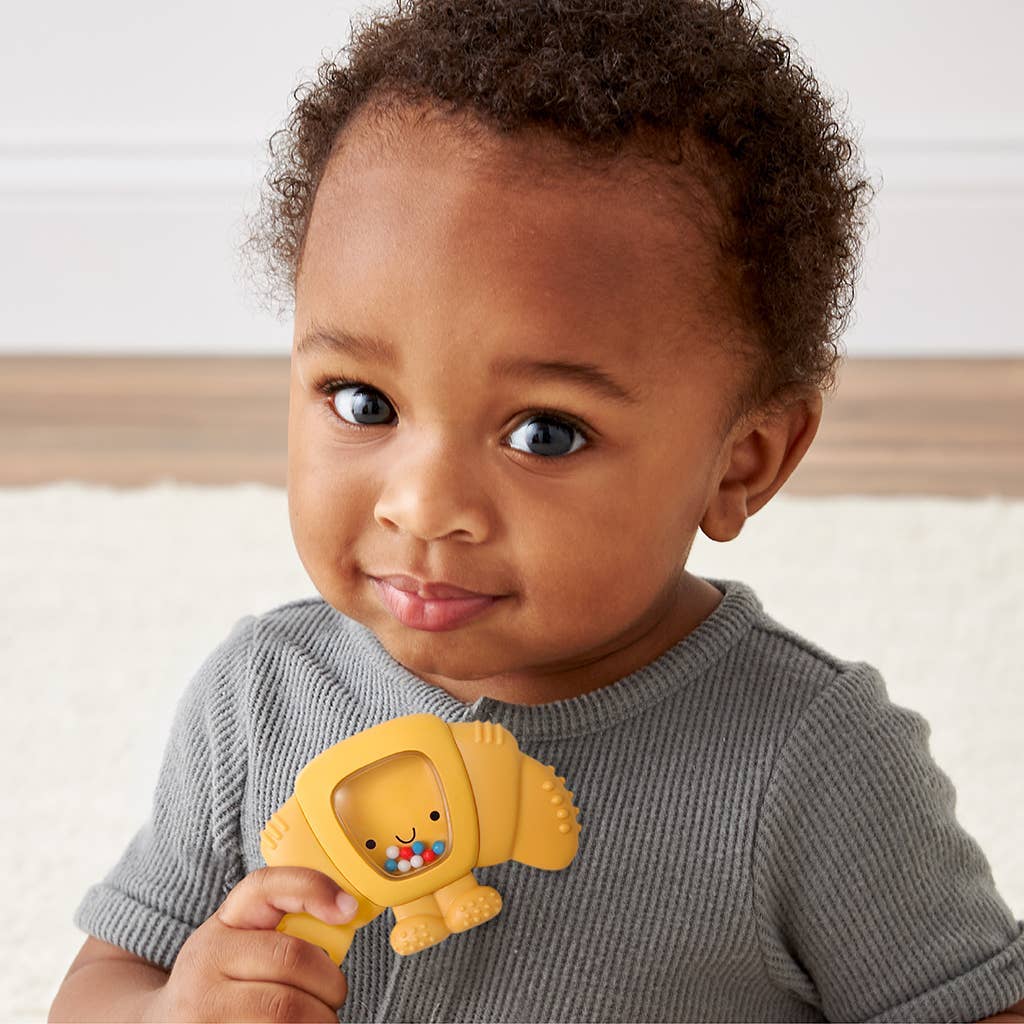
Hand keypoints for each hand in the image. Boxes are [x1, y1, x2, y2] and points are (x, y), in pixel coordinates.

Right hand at [145, 866, 357, 1021]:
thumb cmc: (220, 981)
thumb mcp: (240, 942)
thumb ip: (285, 926)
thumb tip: (347, 914)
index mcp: (223, 924)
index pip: (267, 887)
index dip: (313, 889)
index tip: (348, 908)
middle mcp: (207, 960)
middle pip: (292, 959)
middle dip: (330, 982)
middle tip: (335, 996)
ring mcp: (202, 1009)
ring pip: (286, 1010)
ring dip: (320, 1019)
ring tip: (319, 1021)